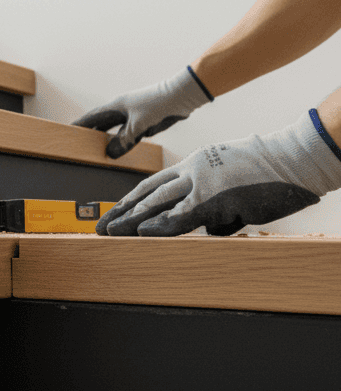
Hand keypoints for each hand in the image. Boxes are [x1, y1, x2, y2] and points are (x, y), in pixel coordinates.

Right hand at [75, 67, 211, 158]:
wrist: (183, 96)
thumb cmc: (159, 103)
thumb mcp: (139, 124)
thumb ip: (124, 140)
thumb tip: (110, 153)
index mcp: (117, 106)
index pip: (93, 117)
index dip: (81, 124)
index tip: (69, 130)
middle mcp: (123, 111)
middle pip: (103, 124)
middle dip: (92, 134)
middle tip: (80, 144)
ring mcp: (134, 116)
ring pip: (117, 131)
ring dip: (109, 140)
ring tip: (98, 151)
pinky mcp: (145, 122)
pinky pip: (130, 135)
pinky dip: (124, 142)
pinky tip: (122, 149)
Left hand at [96, 110, 340, 235]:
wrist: (290, 158)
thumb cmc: (269, 171)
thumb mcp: (234, 183)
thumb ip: (217, 205)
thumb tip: (211, 229)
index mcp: (194, 164)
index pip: (154, 184)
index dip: (133, 199)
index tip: (117, 210)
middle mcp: (190, 171)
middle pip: (147, 193)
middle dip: (122, 211)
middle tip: (101, 225)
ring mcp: (199, 184)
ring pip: (156, 204)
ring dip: (131, 220)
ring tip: (109, 232)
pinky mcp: (214, 198)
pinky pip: (180, 216)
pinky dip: (160, 225)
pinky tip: (142, 232)